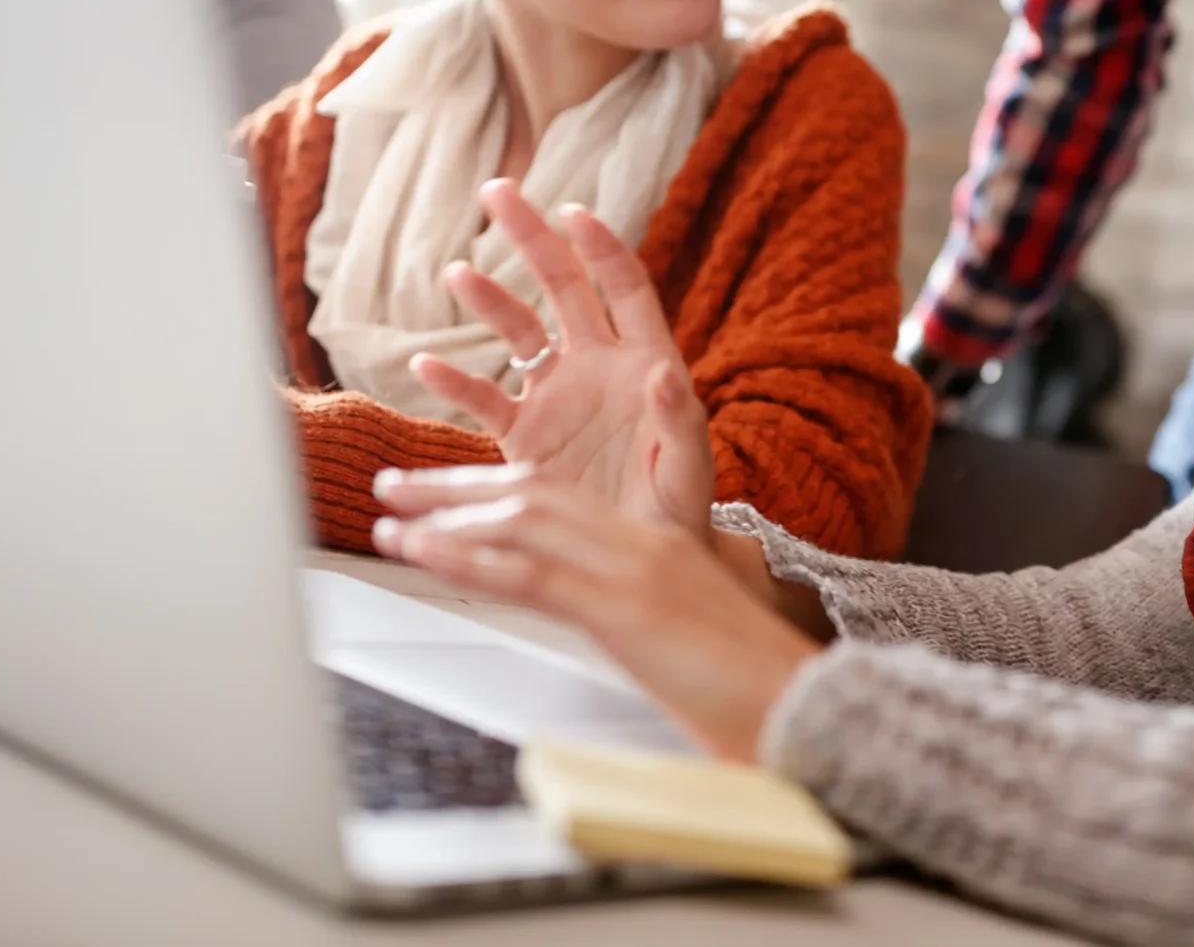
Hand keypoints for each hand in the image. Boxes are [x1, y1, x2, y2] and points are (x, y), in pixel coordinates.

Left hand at [373, 469, 819, 761]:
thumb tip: (597, 630)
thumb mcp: (681, 640)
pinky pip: (530, 572)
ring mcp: (635, 569)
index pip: (559, 500)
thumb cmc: (751, 690)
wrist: (805, 706)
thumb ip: (634, 620)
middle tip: (395, 486)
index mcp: (657, 545)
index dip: (492, 491)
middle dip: (454, 488)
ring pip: (522, 518)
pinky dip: (466, 557)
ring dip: (444, 516)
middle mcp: (642, 543)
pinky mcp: (626, 607)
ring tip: (389, 519)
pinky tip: (423, 553)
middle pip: (531, 493)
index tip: (440, 495)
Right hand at [409, 182, 714, 534]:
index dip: (601, 247)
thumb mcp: (688, 469)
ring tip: (459, 273)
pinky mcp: (524, 437)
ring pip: (518, 332)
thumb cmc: (678, 510)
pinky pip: (484, 400)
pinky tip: (427, 364)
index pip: (624, 287)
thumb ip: (678, 420)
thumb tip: (664, 373)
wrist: (640, 562)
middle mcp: (597, 367)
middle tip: (498, 191)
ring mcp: (557, 398)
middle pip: (562, 286)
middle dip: (531, 238)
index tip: (573, 212)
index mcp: (644, 362)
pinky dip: (456, 382)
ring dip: (490, 300)